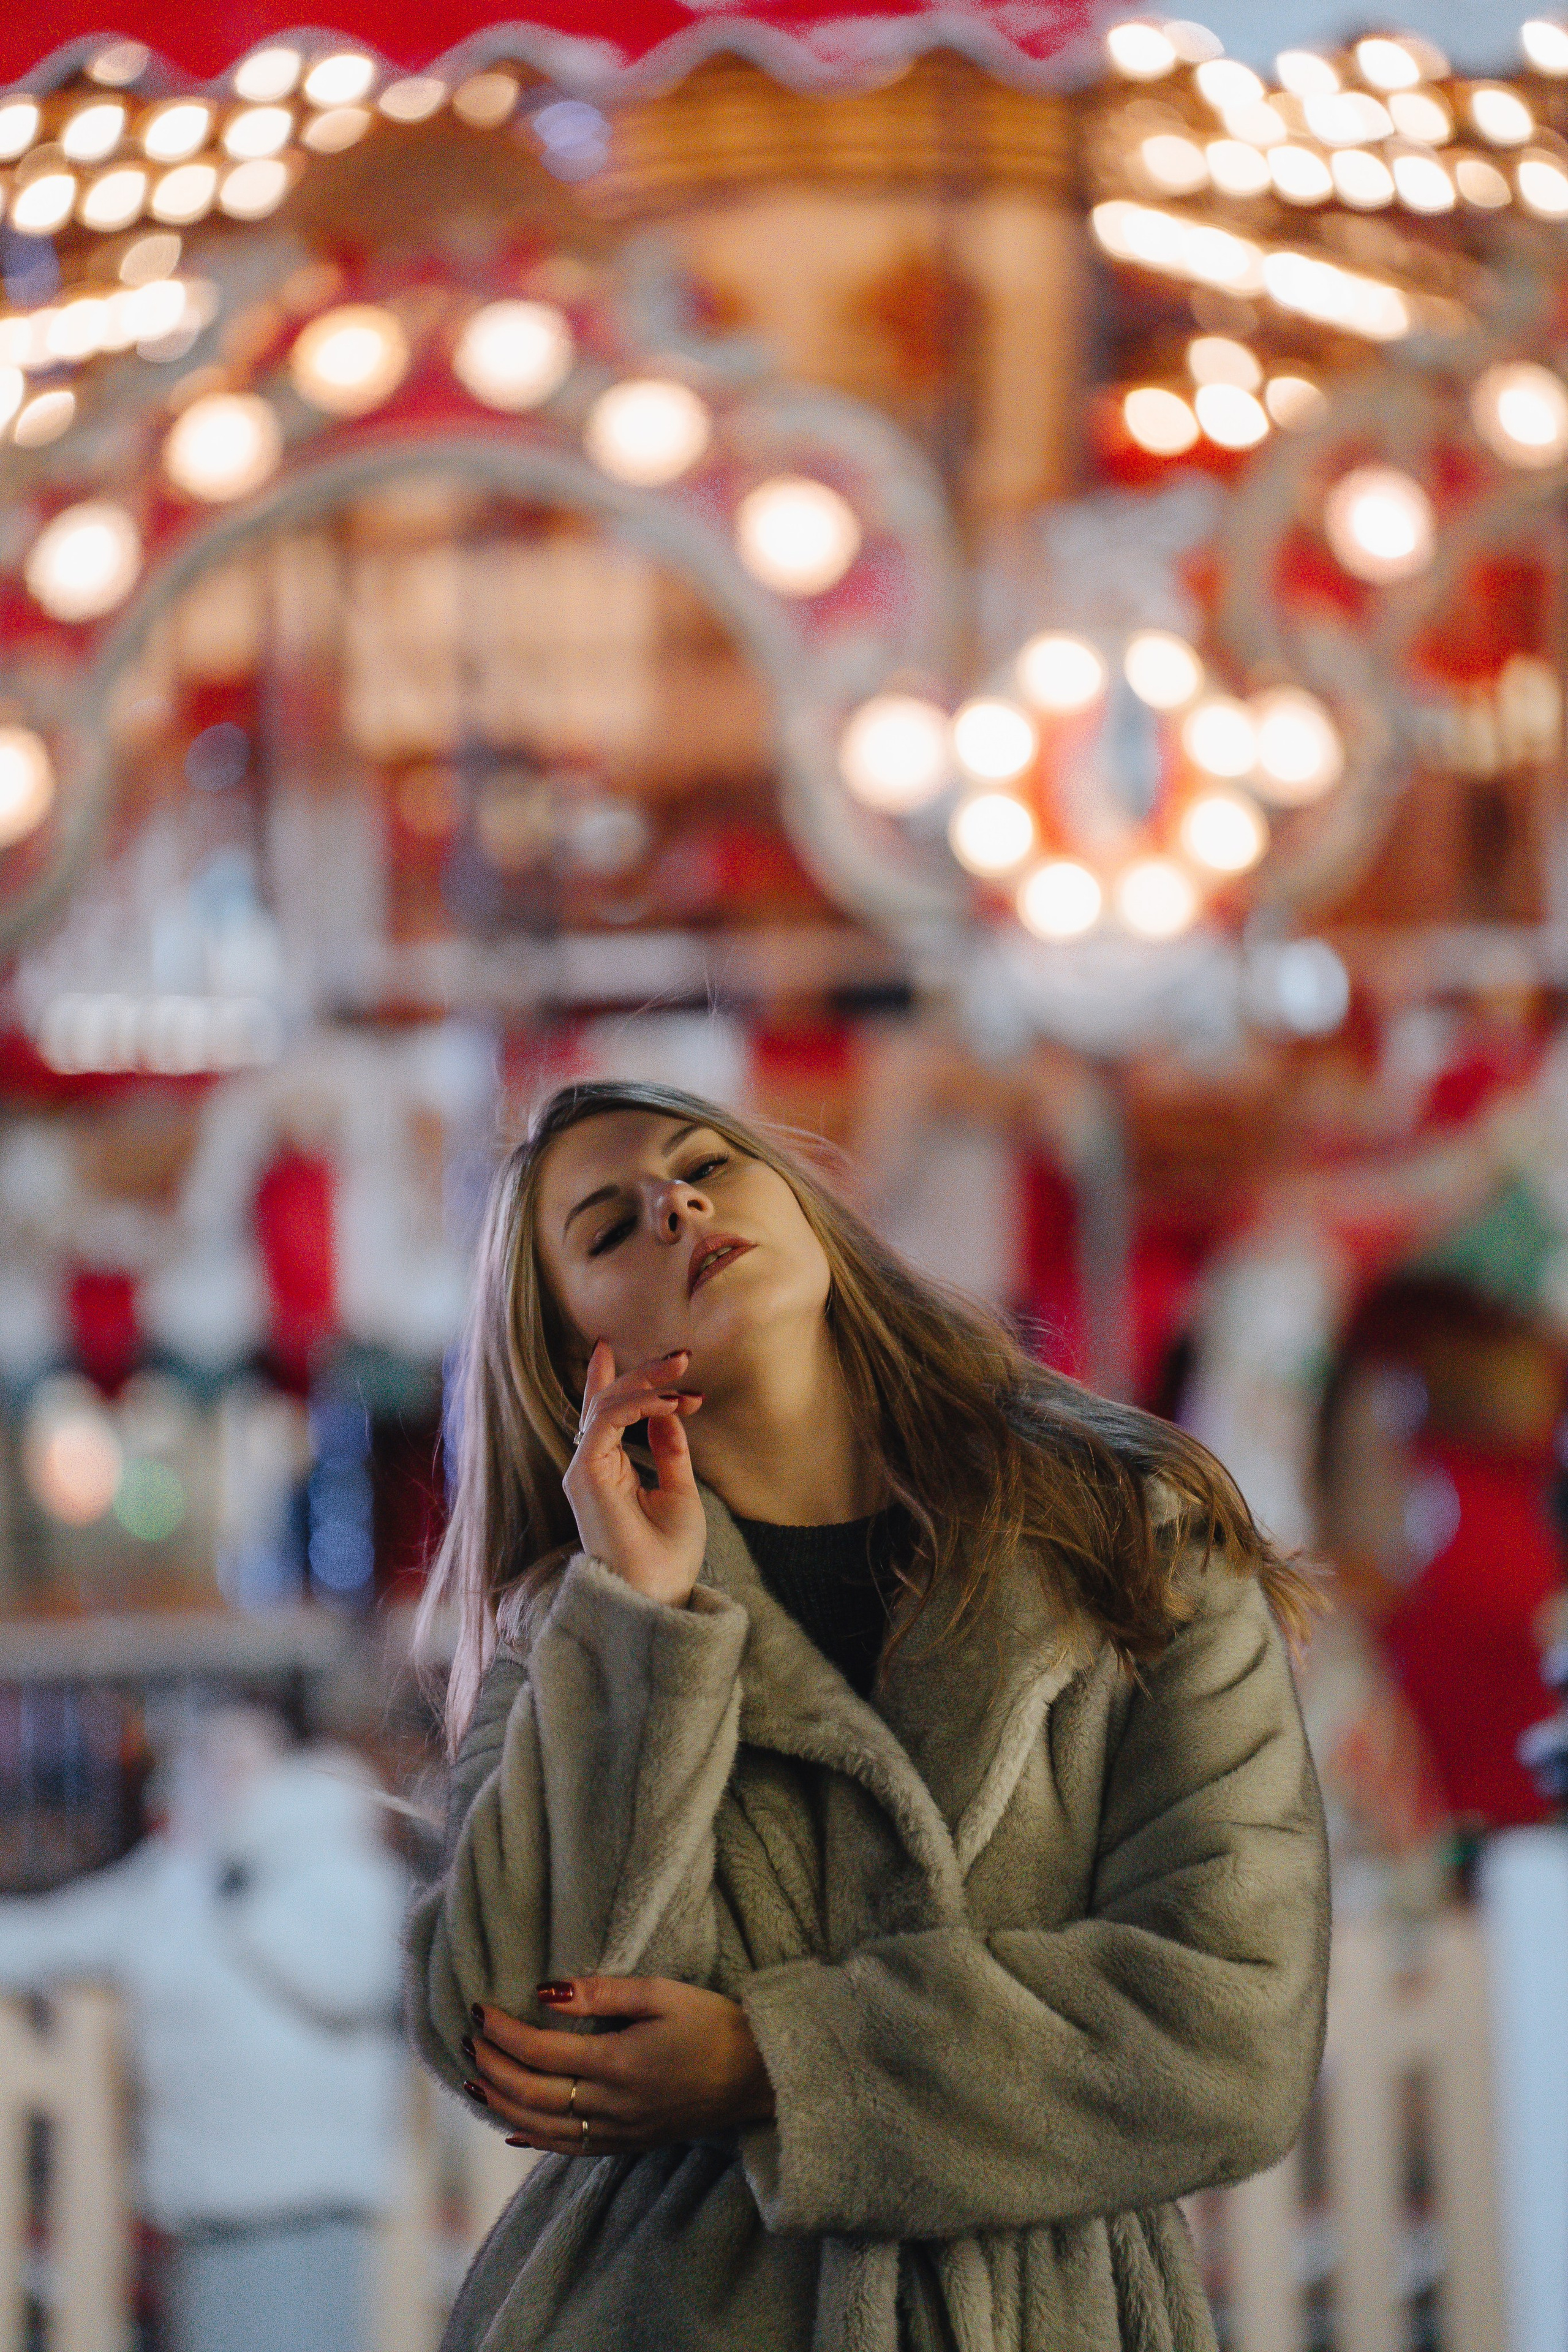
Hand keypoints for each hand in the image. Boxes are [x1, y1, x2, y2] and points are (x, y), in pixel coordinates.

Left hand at [464, 1977, 775, 2155]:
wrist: (757, 2077)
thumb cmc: (713, 2025)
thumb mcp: (663, 1994)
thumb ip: (604, 1993)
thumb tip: (547, 1992)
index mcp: (617, 2064)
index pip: (540, 2051)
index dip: (503, 2031)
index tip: (479, 2009)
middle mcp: (610, 2106)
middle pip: (530, 2093)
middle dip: (491, 2065)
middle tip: (467, 2038)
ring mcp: (617, 2132)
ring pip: (540, 2128)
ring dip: (501, 2104)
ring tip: (474, 2079)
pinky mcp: (627, 2145)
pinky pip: (567, 2149)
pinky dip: (532, 2140)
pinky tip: (512, 2131)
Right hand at [562, 1342, 705, 1605]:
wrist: (657, 1597)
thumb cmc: (668, 1557)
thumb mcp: (679, 1492)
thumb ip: (669, 1451)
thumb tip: (669, 1412)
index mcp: (609, 1471)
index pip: (606, 1414)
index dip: (617, 1378)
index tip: (653, 1357)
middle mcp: (591, 1467)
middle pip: (607, 1402)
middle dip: (643, 1372)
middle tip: (682, 1356)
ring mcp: (585, 1470)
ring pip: (605, 1404)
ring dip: (645, 1381)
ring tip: (682, 1370)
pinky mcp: (587, 1474)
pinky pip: (606, 1421)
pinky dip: (638, 1404)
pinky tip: (670, 1401)